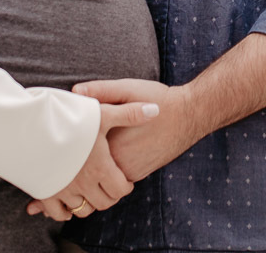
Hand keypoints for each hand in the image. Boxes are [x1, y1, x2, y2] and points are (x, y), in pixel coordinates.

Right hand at [25, 100, 158, 220]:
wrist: (27, 125)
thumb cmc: (66, 117)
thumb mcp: (100, 112)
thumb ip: (129, 113)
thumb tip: (155, 110)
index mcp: (99, 167)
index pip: (120, 190)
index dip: (124, 186)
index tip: (123, 179)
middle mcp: (82, 183)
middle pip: (103, 203)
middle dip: (109, 195)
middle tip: (108, 185)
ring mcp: (63, 190)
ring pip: (82, 209)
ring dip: (89, 202)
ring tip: (90, 190)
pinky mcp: (45, 191)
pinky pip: (58, 213)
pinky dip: (65, 211)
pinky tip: (68, 200)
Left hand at [72, 79, 200, 182]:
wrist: (190, 115)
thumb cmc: (158, 99)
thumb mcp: (127, 89)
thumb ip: (101, 91)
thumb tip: (75, 92)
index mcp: (108, 141)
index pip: (81, 140)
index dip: (79, 130)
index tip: (77, 120)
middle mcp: (116, 162)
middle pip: (90, 156)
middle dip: (88, 146)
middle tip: (93, 131)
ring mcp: (127, 172)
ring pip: (103, 168)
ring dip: (100, 157)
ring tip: (106, 138)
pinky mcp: (137, 175)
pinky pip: (116, 172)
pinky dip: (114, 162)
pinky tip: (121, 145)